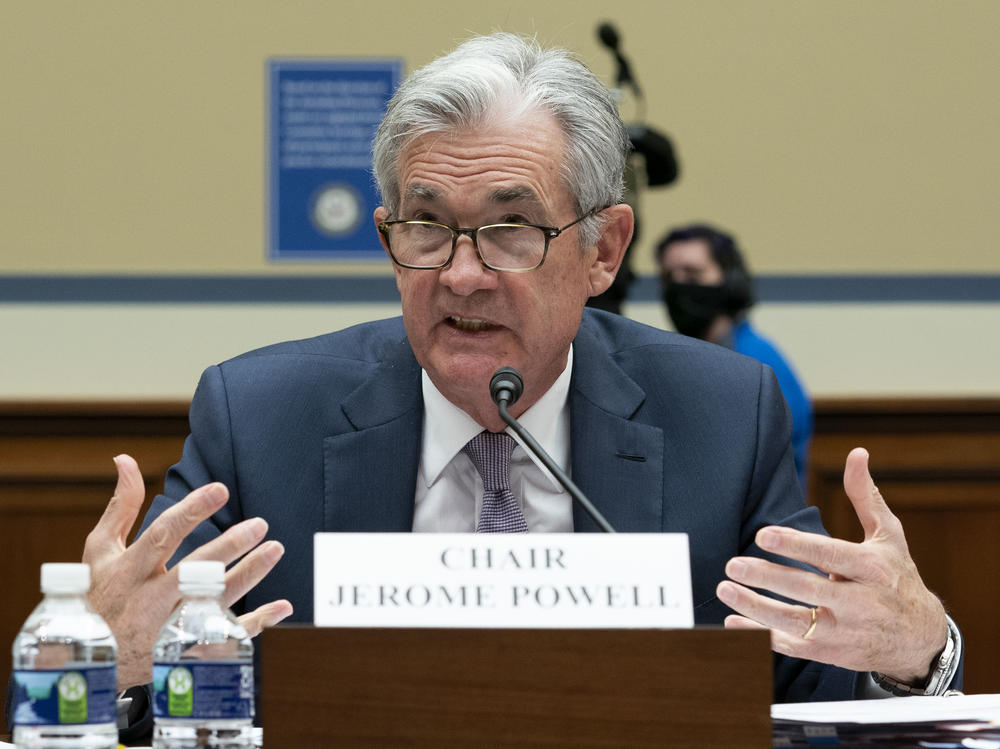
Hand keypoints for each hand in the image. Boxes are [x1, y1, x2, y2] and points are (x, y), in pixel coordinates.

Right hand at [83, 454, 293, 689]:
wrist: (88, 662)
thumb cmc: (97, 597)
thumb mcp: (100, 552)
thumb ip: (120, 507)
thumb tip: (126, 459)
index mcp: (128, 571)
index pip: (162, 535)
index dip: (191, 511)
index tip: (221, 489)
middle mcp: (148, 600)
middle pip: (193, 570)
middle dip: (228, 546)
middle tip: (260, 524)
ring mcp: (168, 627)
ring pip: (213, 601)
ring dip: (248, 575)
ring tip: (276, 549)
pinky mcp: (185, 650)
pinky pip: (224, 637)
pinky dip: (256, 623)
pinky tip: (282, 607)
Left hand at [716, 447, 947, 684]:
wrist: (920, 638)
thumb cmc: (897, 577)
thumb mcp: (889, 535)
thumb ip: (864, 496)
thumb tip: (856, 453)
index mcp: (872, 568)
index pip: (829, 555)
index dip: (796, 546)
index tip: (762, 535)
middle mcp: (860, 602)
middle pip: (807, 590)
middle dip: (767, 577)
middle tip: (733, 564)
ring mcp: (845, 631)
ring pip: (795, 623)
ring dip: (756, 608)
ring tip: (725, 589)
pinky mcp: (833, 653)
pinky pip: (792, 648)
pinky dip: (761, 638)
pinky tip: (733, 624)